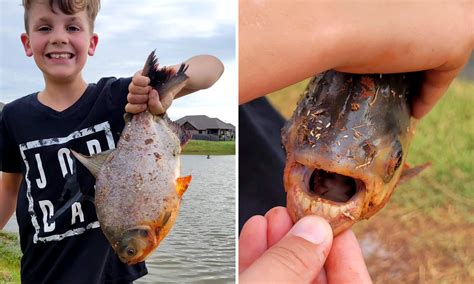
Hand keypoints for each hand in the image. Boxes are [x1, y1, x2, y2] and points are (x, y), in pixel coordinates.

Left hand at [125, 71, 171, 114]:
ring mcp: (135, 85)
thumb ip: (156, 107)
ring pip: (132, 89)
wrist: (171, 86)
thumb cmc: (165, 98)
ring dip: (143, 90)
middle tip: (151, 95)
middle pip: (130, 98)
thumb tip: (151, 94)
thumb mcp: (163, 106)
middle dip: (143, 97)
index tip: (145, 106)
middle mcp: (135, 95)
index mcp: (138, 106)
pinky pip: (135, 79)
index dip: (136, 107)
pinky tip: (148, 81)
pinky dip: (143, 81)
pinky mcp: (138, 75)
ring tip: (151, 89)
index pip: (129, 108)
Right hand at [239, 0, 472, 117]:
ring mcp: (454, 10)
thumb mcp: (349, 17)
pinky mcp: (460, 37)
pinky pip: (444, 75)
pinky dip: (428, 96)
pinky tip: (411, 111)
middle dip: (414, 61)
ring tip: (398, 103)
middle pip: (428, 36)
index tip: (386, 69)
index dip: (400, 45)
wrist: (331, 19)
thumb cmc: (324, 10)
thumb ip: (356, 23)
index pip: (409, 20)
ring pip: (439, 53)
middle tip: (393, 89)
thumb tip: (316, 35)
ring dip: (421, 79)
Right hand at [239, 207, 371, 282]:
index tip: (333, 223)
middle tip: (299, 214)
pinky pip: (259, 279)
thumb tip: (314, 230)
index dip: (345, 250)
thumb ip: (291, 261)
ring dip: (279, 242)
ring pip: (286, 275)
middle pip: (314, 275)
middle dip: (305, 239)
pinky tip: (255, 232)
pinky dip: (257, 256)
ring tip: (274, 217)